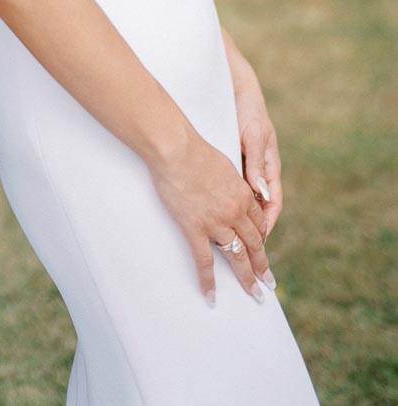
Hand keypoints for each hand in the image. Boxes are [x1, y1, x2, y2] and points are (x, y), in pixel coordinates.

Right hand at [150, 131, 273, 305]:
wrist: (177, 150)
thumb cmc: (196, 150)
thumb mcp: (223, 164)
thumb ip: (230, 180)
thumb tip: (228, 185)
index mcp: (243, 195)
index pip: (258, 223)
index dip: (262, 239)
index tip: (263, 251)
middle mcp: (235, 212)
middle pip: (254, 245)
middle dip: (262, 266)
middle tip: (268, 283)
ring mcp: (216, 223)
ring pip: (237, 256)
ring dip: (247, 277)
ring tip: (254, 294)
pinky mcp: (195, 228)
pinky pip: (204, 261)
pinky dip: (208, 281)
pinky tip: (211, 296)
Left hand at [222, 29, 282, 235]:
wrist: (234, 85)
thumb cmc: (247, 109)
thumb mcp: (254, 136)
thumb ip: (257, 163)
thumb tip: (260, 194)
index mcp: (269, 165)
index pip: (272, 203)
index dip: (266, 223)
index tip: (258, 241)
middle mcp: (258, 168)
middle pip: (258, 206)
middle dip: (253, 230)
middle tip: (243, 249)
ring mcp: (244, 164)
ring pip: (243, 199)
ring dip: (236, 217)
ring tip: (225, 237)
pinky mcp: (230, 159)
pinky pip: (229, 185)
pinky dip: (223, 199)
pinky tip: (210, 208)